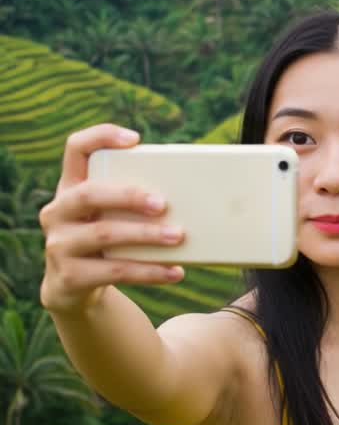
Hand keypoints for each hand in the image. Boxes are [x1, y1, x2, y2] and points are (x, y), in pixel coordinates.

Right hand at [39, 124, 185, 313]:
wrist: (73, 288)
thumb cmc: (105, 239)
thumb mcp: (109, 214)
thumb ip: (132, 200)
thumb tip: (194, 193)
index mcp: (70, 188)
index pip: (76, 149)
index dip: (100, 137)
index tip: (135, 139)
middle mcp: (58, 212)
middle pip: (89, 194)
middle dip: (128, 196)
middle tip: (163, 204)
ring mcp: (59, 245)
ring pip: (103, 234)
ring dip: (145, 235)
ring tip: (178, 236)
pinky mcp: (70, 276)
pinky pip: (114, 271)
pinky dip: (149, 271)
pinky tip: (175, 271)